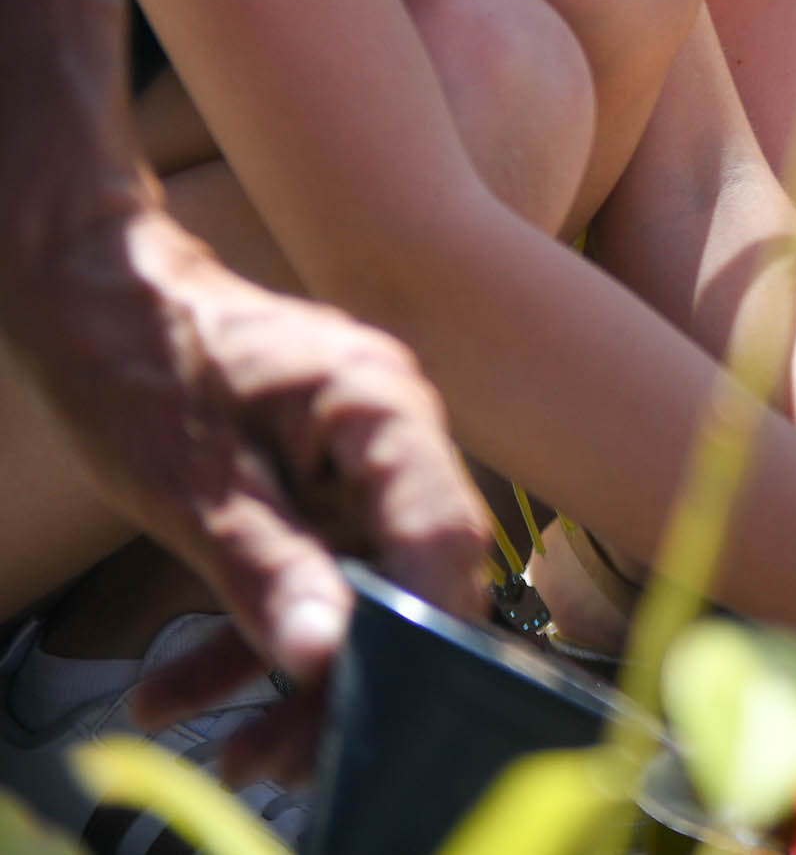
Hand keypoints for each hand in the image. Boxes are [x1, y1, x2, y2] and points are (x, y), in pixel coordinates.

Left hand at [3, 206, 485, 777]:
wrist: (93, 298)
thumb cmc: (140, 362)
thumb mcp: (189, 486)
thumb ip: (265, 571)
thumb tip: (325, 659)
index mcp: (380, 408)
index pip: (442, 531)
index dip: (430, 625)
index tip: (393, 708)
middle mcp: (389, 434)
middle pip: (405, 576)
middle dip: (350, 677)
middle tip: (287, 758)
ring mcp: (353, 465)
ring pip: (354, 590)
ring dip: (292, 677)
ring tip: (235, 755)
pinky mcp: (313, 490)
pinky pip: (305, 575)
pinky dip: (249, 636)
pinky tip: (176, 695)